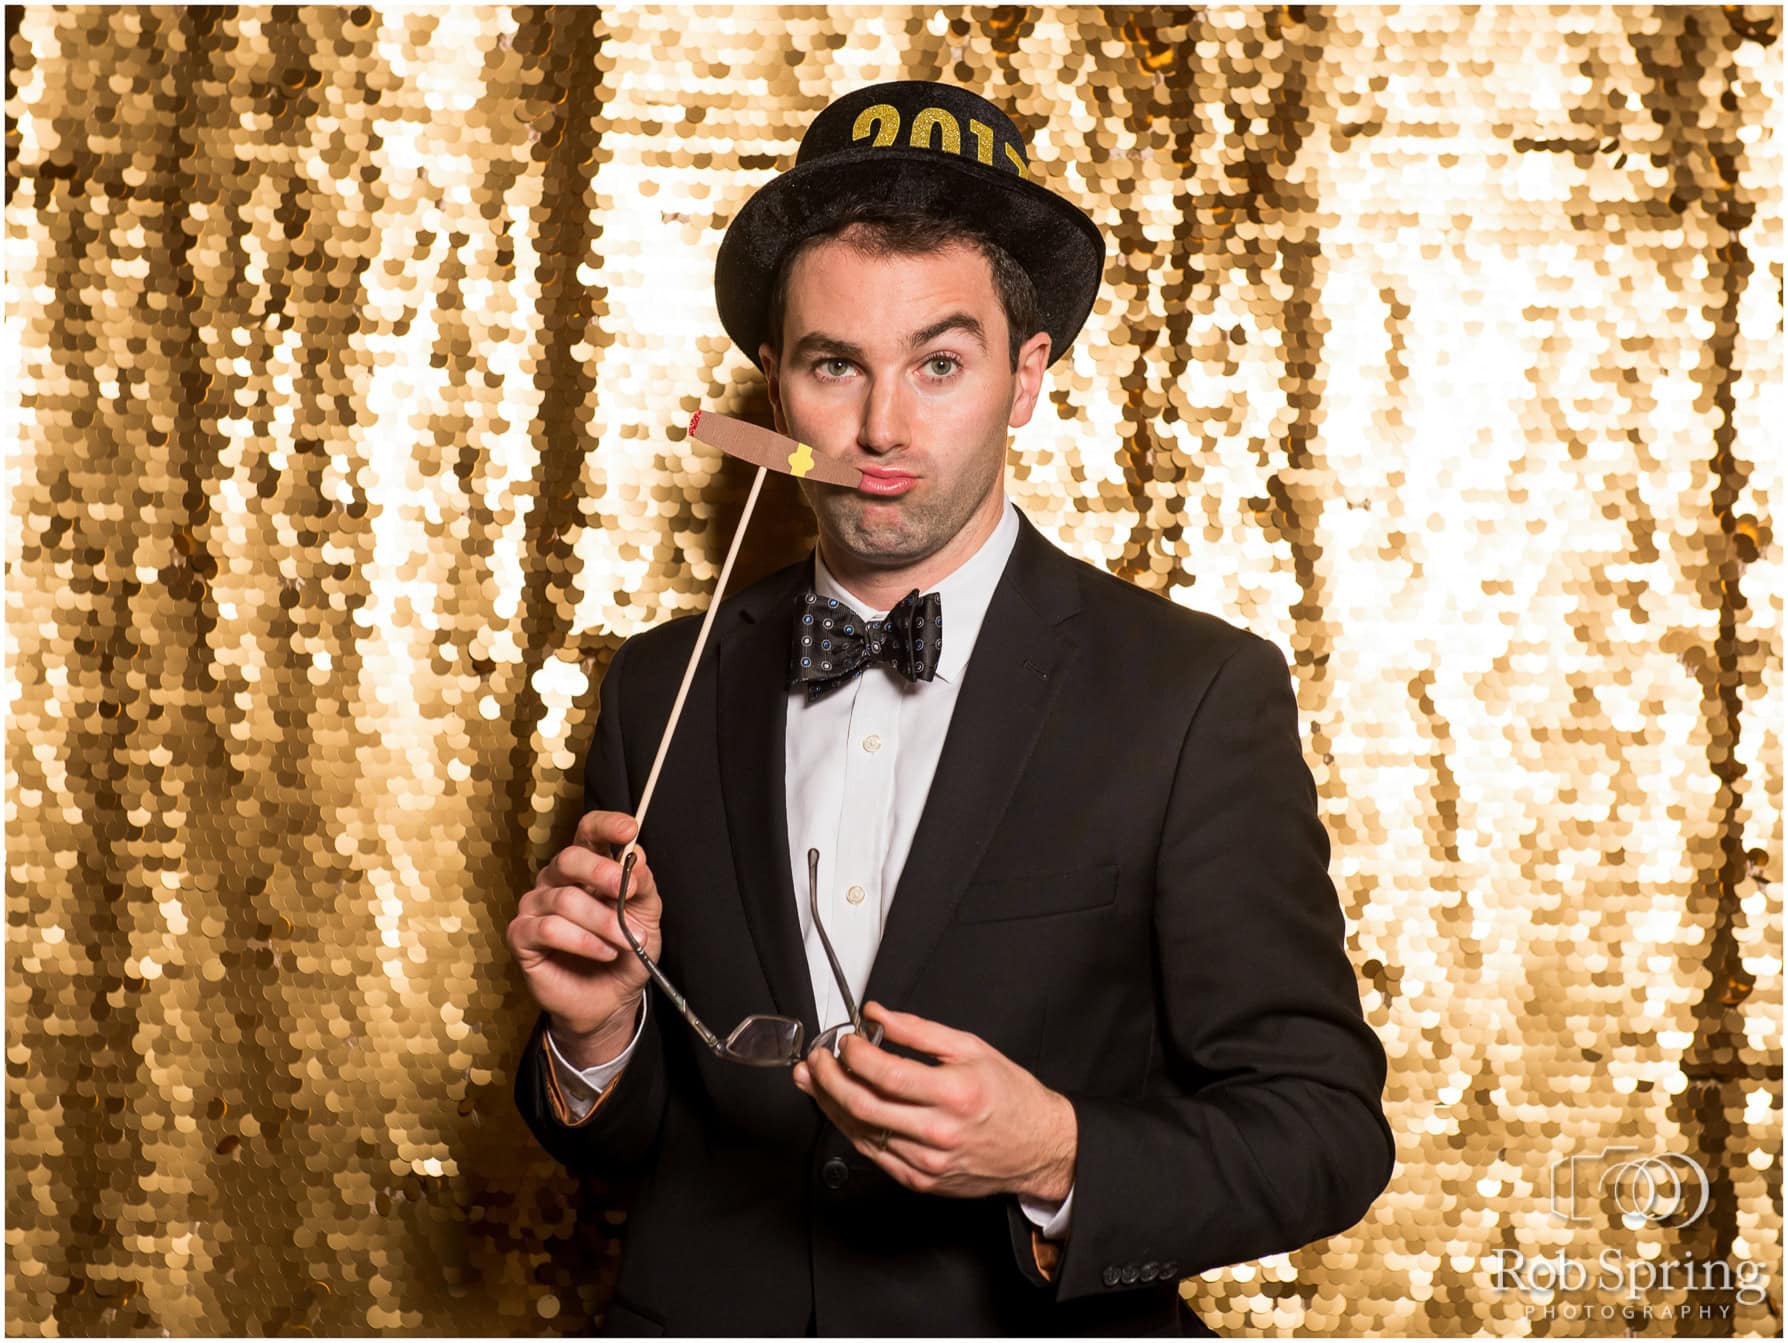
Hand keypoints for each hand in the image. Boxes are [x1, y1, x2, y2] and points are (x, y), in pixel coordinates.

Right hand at [504, 810, 661, 1067]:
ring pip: (564, 900)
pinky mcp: (522, 936)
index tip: (629, 830)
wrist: (611, 1000)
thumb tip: (638, 858)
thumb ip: (642, 886)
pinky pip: (547, 929)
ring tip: (626, 941)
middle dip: (602, 873)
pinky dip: (582, 941)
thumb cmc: (626, 952)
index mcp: (587, 867)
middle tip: (627, 890)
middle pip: (570, 858)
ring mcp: (535, 906)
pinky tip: (603, 953)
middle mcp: (556, 880)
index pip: (588, 831)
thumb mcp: (647, 917)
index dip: (606, 826)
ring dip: (602, 922)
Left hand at [792, 1002, 1077, 1202]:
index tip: (845, 1041)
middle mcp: (939, 1133)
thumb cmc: (1009, 1096)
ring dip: (831, 1105)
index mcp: (954, 1094)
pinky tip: (841, 1109)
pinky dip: (852, 1129)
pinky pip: (874, 1154)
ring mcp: (927, 1163)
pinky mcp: (921, 1181)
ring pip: (862, 1133)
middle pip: (864, 1106)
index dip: (854, 1055)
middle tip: (817, 1060)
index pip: (886, 1074)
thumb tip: (876, 1014)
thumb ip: (918, 1031)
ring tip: (815, 1081)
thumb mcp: (971, 1048)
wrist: (1038, 1148)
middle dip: (830, 1080)